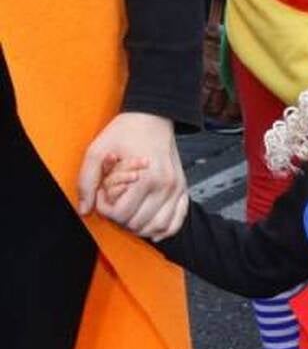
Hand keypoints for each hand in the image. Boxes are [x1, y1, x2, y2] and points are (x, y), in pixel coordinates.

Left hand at [77, 112, 188, 240]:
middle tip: (114, 202)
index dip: (106, 210)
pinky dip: (164, 230)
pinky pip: (176, 221)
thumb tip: (85, 208)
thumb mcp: (96, 151)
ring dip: (139, 227)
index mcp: (146, 178)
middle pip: (138, 223)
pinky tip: (151, 230)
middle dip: (121, 218)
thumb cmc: (125, 131)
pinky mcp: (182, 189)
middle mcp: (164, 187)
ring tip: (128, 214)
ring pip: (158, 227)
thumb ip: (86, 181)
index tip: (102, 196)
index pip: (122, 214)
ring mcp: (176, 189)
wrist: (153, 117)